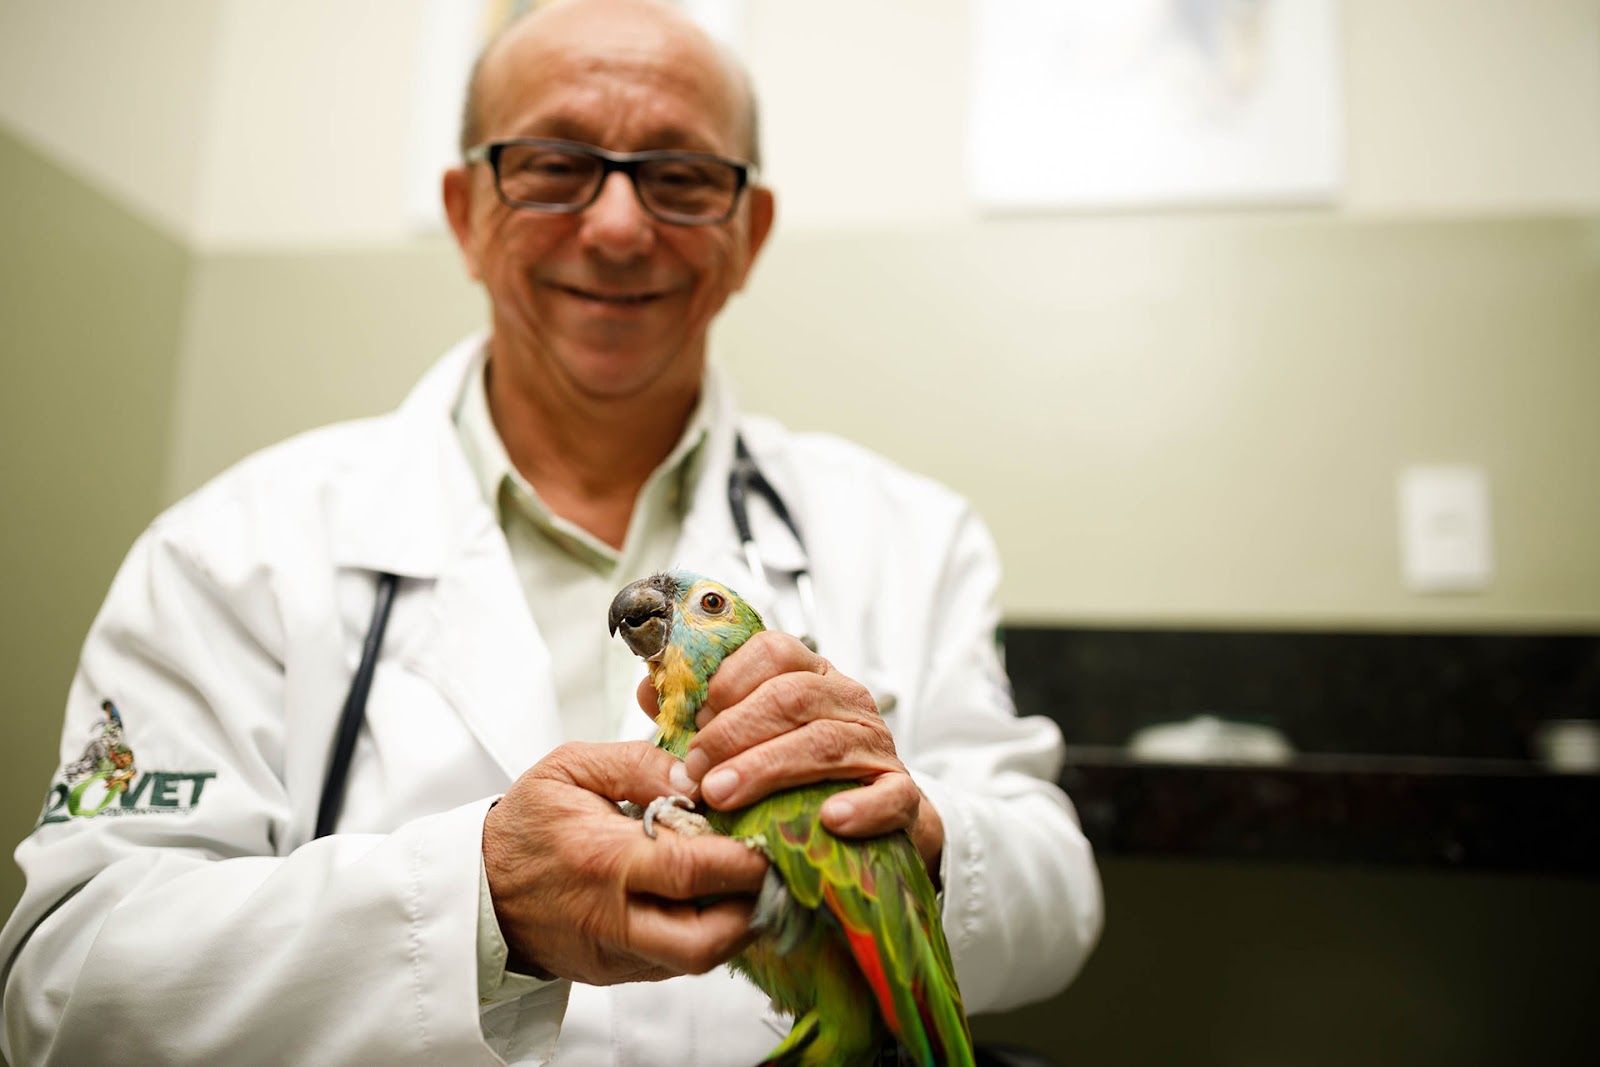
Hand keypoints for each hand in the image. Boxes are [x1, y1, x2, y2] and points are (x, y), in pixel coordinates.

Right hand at [483, 741, 768, 984]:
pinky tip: (716, 902)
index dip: (742, 859)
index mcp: (602, 859)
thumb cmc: (527, 823)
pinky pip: (676, 964)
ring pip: (697, 961)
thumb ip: (639, 764)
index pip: (690, 870)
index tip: (771, 837)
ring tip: (749, 885)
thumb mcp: (571, 768)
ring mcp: (614, 955)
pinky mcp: (615, 974)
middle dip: (753, 908)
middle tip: (772, 870)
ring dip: (736, 926)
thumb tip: (697, 777)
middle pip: (704, 939)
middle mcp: (610, 918)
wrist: (478, 888)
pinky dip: (706, 935)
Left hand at [636, 631, 944, 872]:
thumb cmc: (796, 779)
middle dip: (734, 731)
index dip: (729, 679)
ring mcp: (877, 748)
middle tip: (693, 770)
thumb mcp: (748, 741)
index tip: (693, 718)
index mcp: (811, 677)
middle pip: (793, 696)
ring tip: (723, 795)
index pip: (775, 651)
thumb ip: (701, 715)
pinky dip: (860, 807)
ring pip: (826, 742)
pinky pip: (889, 796)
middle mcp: (847, 703)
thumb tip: (649, 690)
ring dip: (768, 767)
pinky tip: (829, 820)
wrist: (869, 830)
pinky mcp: (902, 796)